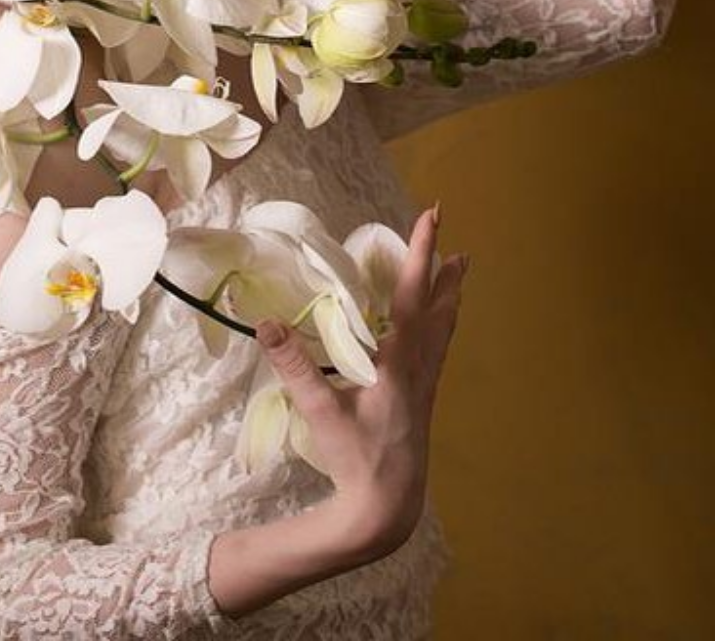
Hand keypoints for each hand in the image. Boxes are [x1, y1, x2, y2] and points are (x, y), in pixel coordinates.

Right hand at [255, 205, 466, 561]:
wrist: (388, 508)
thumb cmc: (357, 460)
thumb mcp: (321, 413)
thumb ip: (294, 368)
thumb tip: (266, 323)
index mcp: (401, 362)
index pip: (413, 295)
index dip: (422, 253)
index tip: (432, 217)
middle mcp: (420, 367)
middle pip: (440, 310)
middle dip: (446, 275)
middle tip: (457, 244)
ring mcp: (425, 384)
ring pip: (444, 329)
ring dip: (448, 297)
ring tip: (457, 273)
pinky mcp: (421, 399)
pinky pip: (437, 348)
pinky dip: (440, 324)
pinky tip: (432, 328)